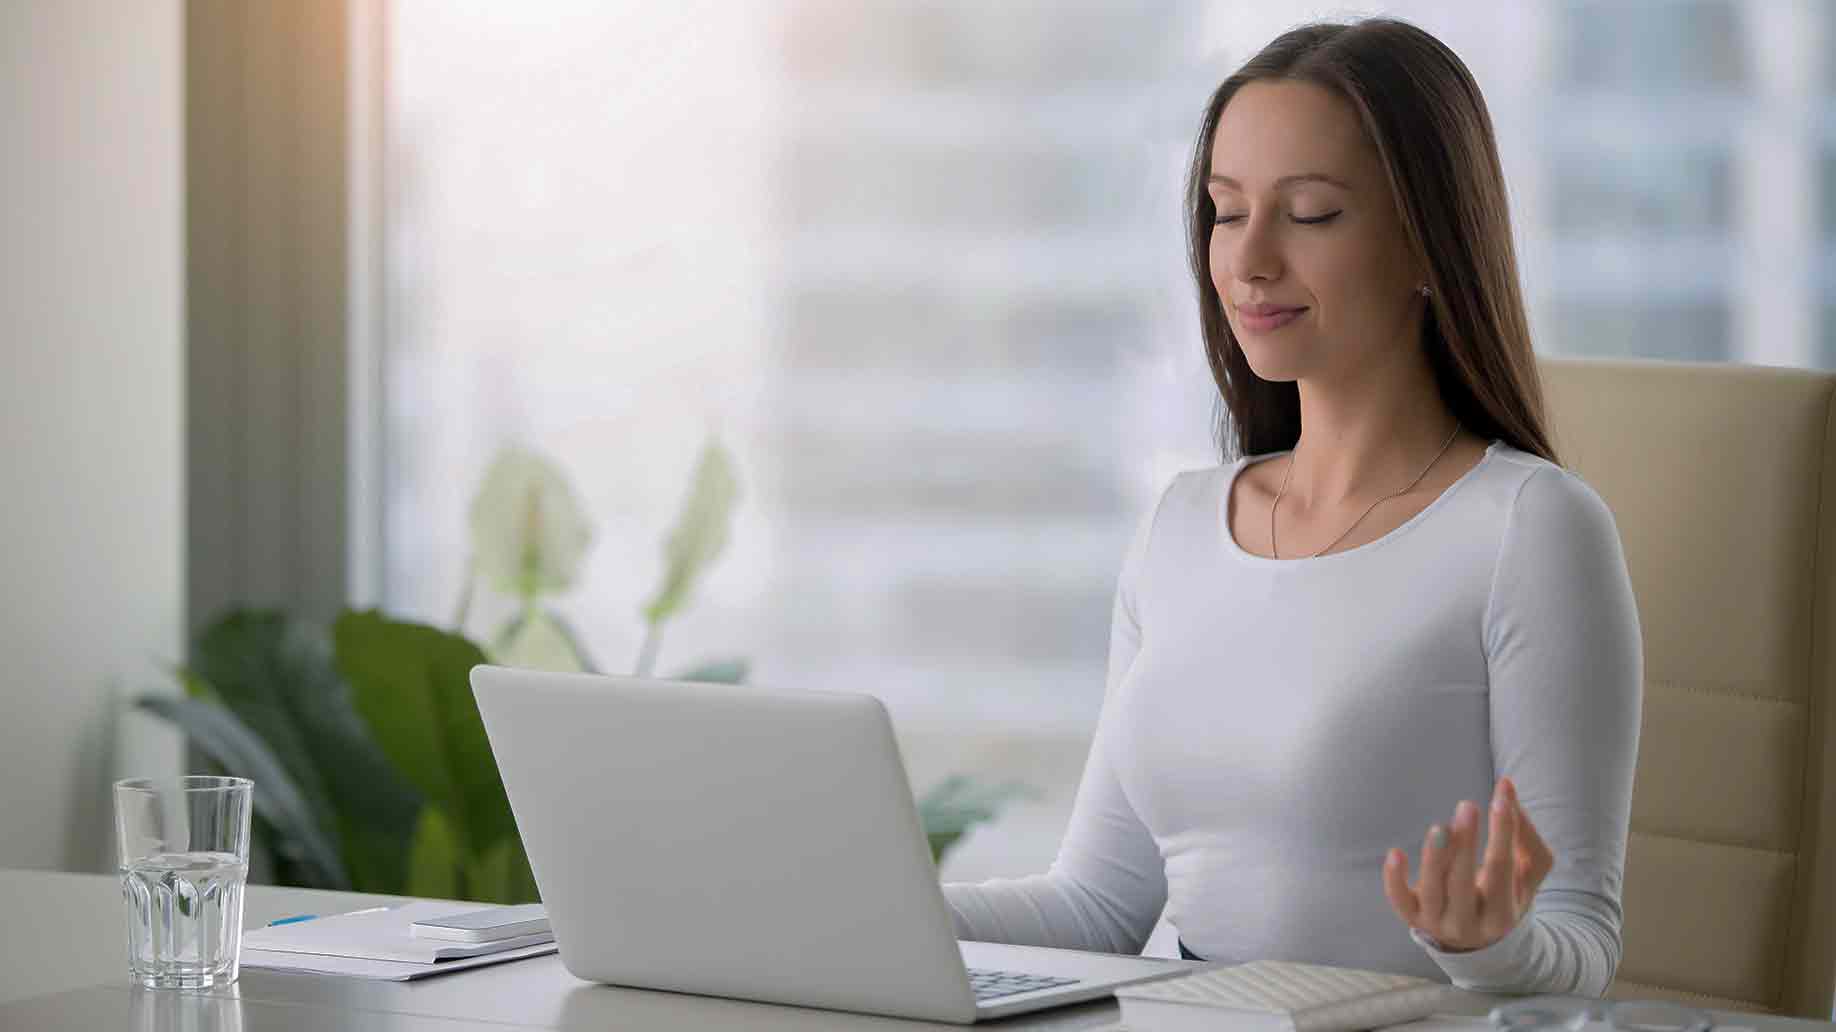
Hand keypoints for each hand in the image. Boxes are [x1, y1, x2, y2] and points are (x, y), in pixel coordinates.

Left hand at [1381, 776, 1554, 951]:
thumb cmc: (1504, 892)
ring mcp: (1438, 923)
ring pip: (1433, 890)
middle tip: (1467, 806)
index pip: (1502, 869)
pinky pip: (1400, 901)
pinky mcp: (1413, 917)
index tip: (1501, 798)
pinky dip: (1395, 879)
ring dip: (1434, 857)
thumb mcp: (1527, 872)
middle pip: (1464, 883)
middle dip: (1465, 844)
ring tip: (1440, 827)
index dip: (1503, 833)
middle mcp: (1470, 925)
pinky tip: (1396, 853)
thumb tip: (1506, 787)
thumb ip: (1524, 834)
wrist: (1478, 938)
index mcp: (1503, 915)